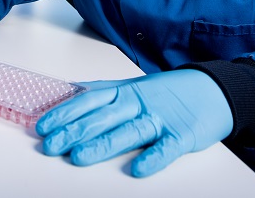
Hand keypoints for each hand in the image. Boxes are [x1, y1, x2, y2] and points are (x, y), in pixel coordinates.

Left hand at [35, 69, 232, 176]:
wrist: (212, 89)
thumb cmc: (166, 92)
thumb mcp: (131, 87)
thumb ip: (103, 92)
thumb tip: (70, 91)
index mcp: (123, 92)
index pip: (87, 101)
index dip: (64, 112)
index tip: (42, 125)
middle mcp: (137, 103)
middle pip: (101, 118)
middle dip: (73, 132)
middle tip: (50, 146)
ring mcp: (160, 118)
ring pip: (128, 132)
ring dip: (102, 145)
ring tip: (78, 157)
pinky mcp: (182, 135)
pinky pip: (166, 148)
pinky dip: (153, 158)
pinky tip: (137, 169)